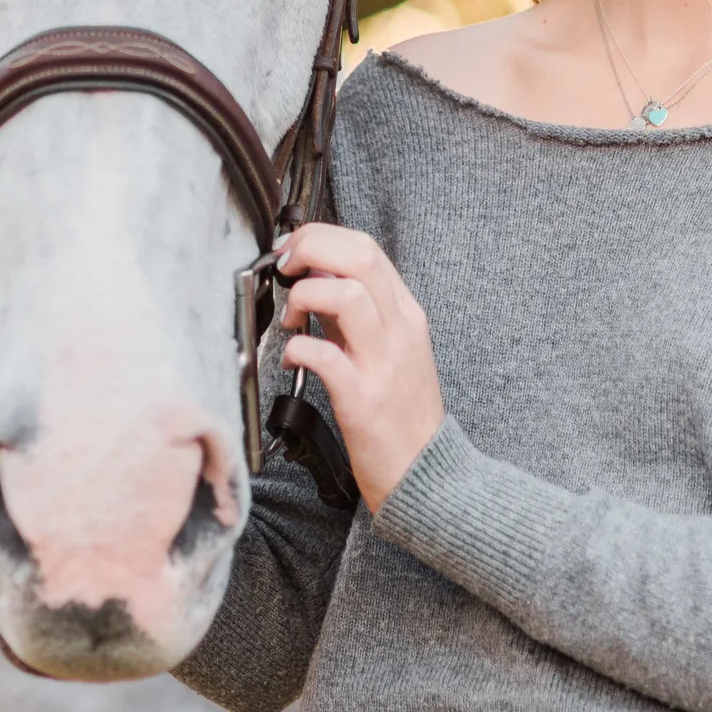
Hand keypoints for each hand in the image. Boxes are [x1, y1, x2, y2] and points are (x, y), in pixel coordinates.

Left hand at [276, 224, 445, 512]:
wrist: (426, 474)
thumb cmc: (400, 413)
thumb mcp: (388, 349)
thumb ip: (357, 311)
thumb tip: (315, 273)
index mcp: (406, 314)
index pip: (366, 248)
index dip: (321, 237)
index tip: (292, 250)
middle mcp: (400, 331)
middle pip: (358, 257)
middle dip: (309, 249)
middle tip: (284, 269)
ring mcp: (384, 364)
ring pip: (345, 295)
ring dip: (304, 296)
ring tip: (291, 319)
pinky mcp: (364, 400)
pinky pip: (325, 355)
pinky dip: (297, 349)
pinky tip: (291, 360)